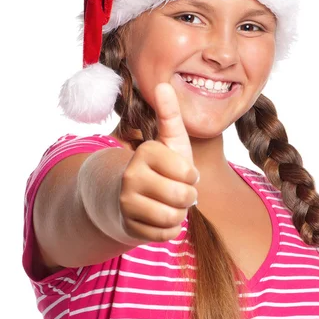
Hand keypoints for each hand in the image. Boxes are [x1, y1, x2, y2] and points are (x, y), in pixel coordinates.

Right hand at [115, 83, 199, 243]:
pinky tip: (159, 217)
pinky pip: (166, 234)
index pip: (188, 173)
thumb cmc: (159, 166)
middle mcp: (130, 176)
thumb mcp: (169, 140)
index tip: (181, 172)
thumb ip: (170, 114)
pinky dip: (170, 229)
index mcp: (145, 153)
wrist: (130, 195)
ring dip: (179, 213)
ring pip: (173, 217)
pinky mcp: (128, 227)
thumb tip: (163, 84)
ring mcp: (126, 203)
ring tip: (168, 203)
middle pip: (183, 197)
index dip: (191, 175)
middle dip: (188, 197)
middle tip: (177, 190)